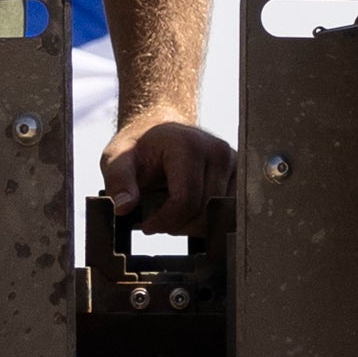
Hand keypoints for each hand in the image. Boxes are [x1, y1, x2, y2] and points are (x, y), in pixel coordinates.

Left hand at [100, 116, 237, 233]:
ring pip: (221, 215)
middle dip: (179, 225)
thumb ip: (119, 181)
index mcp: (188, 145)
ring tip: (175, 214)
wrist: (162, 130)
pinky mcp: (241, 175)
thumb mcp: (117, 159)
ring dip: (196, 224)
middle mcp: (217, 152)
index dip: (165, 221)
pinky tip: (192, 213)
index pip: (185, 201)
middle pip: (205, 212)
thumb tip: (124, 207)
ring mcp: (234, 163)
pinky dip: (210, 219)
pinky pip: (230, 211)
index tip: (147, 226)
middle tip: (159, 220)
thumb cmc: (140, 147)